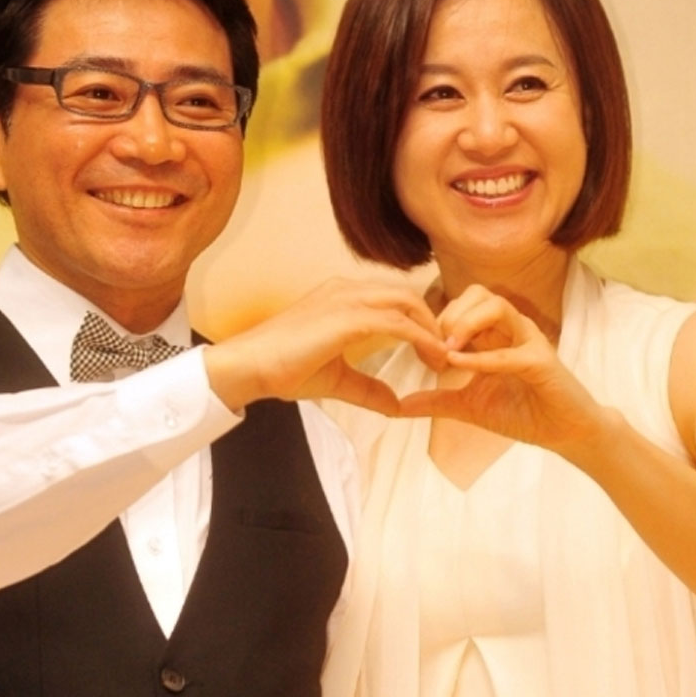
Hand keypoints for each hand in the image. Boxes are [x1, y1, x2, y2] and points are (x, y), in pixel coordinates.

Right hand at [204, 278, 448, 415]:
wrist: (250, 366)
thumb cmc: (283, 368)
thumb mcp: (335, 379)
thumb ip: (367, 387)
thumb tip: (397, 406)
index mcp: (342, 297)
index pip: (393, 298)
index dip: (419, 320)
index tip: (435, 349)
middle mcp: (347, 290)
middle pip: (407, 295)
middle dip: (432, 322)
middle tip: (446, 354)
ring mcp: (347, 299)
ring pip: (406, 303)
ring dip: (431, 330)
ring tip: (443, 358)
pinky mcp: (347, 317)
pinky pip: (397, 322)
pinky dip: (421, 338)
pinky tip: (431, 357)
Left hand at [400, 285, 607, 453]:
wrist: (564, 434)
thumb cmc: (522, 413)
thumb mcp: (468, 407)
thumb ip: (435, 401)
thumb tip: (397, 406)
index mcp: (494, 334)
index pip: (462, 303)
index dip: (437, 320)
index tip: (421, 349)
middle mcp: (512, 330)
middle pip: (478, 293)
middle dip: (449, 313)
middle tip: (434, 345)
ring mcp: (529, 341)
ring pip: (498, 306)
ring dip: (467, 323)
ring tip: (448, 349)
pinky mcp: (543, 362)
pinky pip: (511, 352)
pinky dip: (483, 358)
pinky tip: (460, 366)